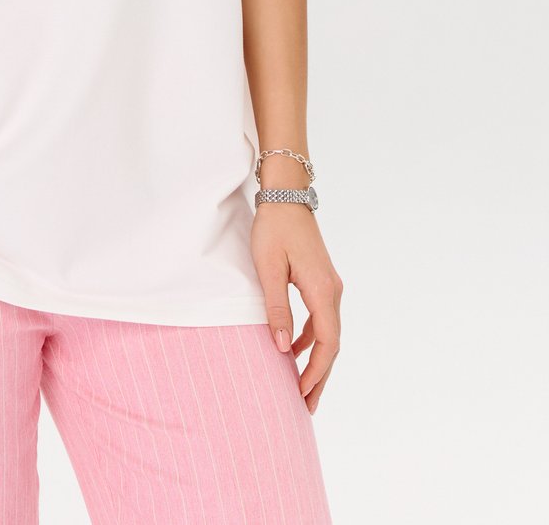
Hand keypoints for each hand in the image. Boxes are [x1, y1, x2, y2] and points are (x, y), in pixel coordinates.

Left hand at [250, 204, 341, 414]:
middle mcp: (332, 291)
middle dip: (319, 376)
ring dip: (315, 360)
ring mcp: (329, 285)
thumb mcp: (268, 268)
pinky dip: (310, 340)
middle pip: (331, 344)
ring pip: (327, 333)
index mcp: (322, 290)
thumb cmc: (274, 228)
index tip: (303, 394)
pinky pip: (320, 319)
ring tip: (300, 387)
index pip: (327, 343)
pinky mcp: (321, 280)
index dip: (317, 372)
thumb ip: (275, 308)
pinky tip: (291, 350)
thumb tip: (279, 348)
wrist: (286, 194)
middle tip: (306, 406)